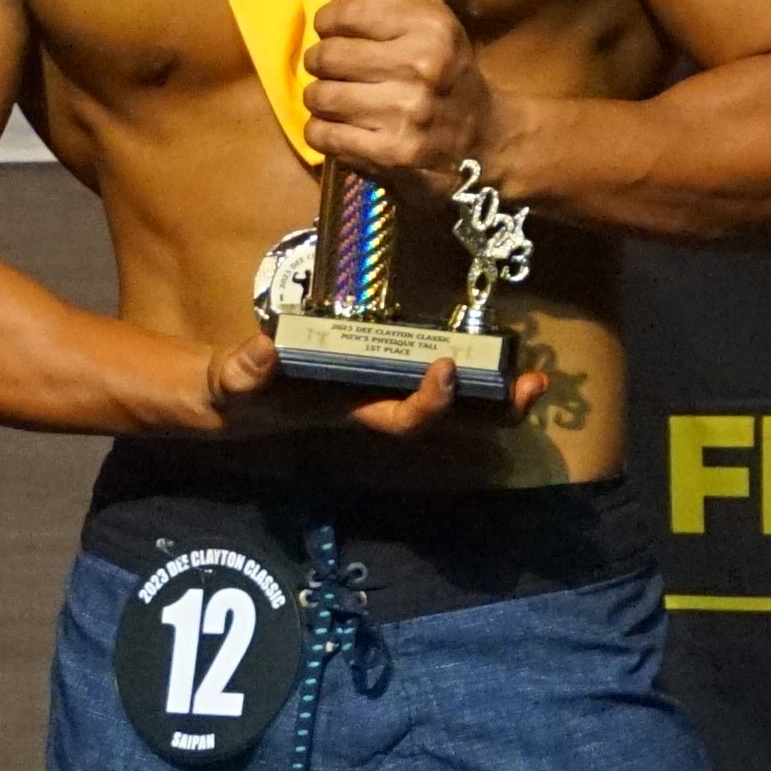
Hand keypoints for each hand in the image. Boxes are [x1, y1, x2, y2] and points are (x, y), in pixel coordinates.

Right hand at [199, 332, 546, 437]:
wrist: (237, 401)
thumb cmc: (241, 395)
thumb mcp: (233, 383)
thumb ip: (243, 371)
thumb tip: (267, 347)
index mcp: (351, 412)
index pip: (401, 419)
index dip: (428, 401)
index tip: (445, 367)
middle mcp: (379, 406)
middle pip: (450, 423)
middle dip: (494, 412)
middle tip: (534, 386)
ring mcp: (387, 391)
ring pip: (457, 406)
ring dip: (498, 395)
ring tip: (537, 378)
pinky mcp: (387, 371)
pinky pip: (442, 376)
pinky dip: (478, 369)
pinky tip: (506, 353)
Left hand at [301, 0, 508, 194]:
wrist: (484, 136)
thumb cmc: (448, 71)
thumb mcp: (432, 22)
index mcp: (430, 28)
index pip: (350, 12)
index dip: (328, 20)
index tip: (330, 29)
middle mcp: (419, 68)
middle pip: (328, 55)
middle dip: (319, 60)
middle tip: (326, 65)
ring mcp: (404, 114)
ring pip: (320, 96)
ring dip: (318, 96)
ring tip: (332, 96)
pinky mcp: (390, 153)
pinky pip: (323, 135)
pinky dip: (320, 130)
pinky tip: (335, 124)